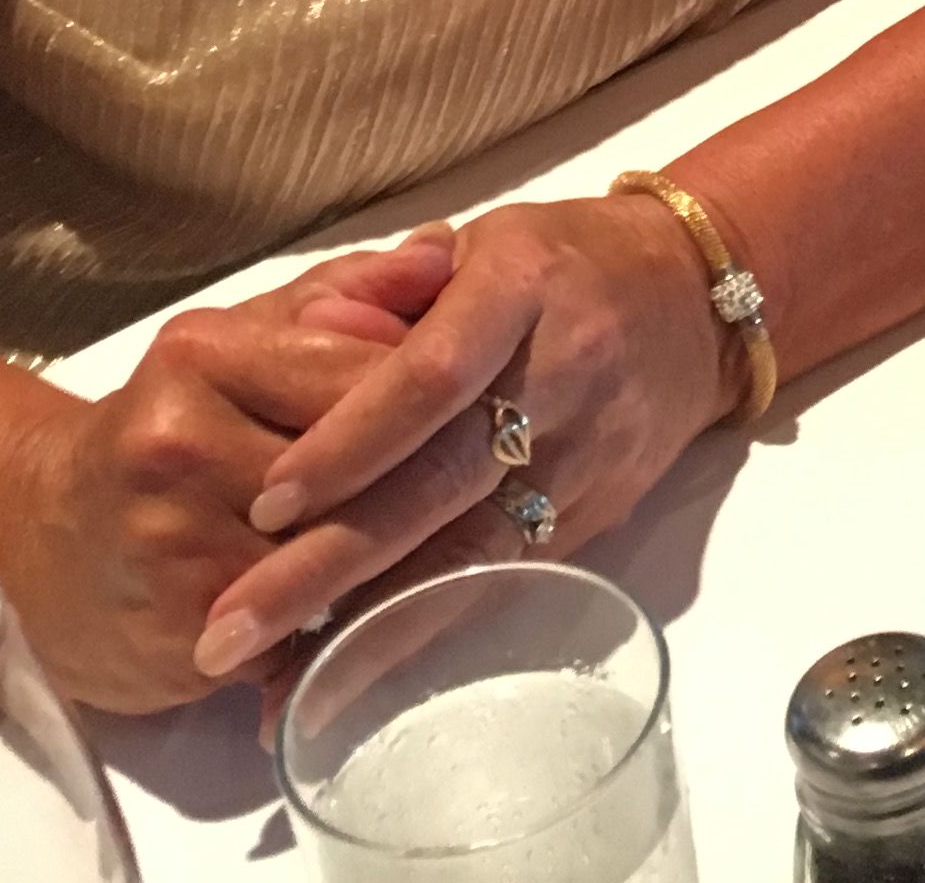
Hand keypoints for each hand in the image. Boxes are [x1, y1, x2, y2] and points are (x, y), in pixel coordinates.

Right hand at [0, 232, 454, 710]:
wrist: (42, 548)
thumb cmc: (171, 429)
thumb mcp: (245, 340)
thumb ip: (346, 292)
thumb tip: (438, 249)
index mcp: (200, 355)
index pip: (361, 366)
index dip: (438, 389)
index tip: (492, 395)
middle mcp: (179, 443)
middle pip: (358, 462)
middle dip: (433, 471)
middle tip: (500, 471)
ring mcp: (178, 544)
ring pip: (344, 547)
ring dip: (411, 547)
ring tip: (466, 531)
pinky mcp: (189, 634)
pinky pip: (314, 626)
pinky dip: (365, 616)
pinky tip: (406, 599)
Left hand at [193, 192, 740, 677]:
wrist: (696, 300)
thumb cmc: (563, 260)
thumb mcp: (480, 240)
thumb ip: (387, 286)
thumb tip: (299, 334)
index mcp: (523, 290)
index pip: (432, 377)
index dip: (351, 442)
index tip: (266, 501)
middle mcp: (561, 377)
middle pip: (439, 484)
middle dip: (329, 564)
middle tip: (228, 628)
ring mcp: (585, 457)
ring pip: (470, 554)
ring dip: (367, 624)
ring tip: (272, 684)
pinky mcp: (594, 517)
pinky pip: (498, 581)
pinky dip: (420, 633)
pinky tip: (348, 675)